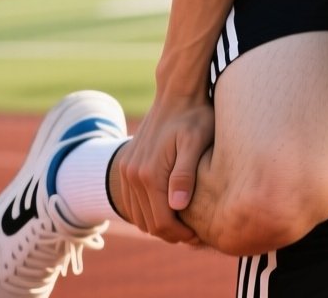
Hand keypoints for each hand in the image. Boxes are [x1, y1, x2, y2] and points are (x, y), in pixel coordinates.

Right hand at [115, 92, 212, 243]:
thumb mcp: (196, 143)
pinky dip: (149, 210)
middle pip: (149, 223)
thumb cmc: (194, 117)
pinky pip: (133, 201)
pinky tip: (171, 207)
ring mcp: (127, 170)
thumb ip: (185, 174)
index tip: (200, 234)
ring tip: (186, 221)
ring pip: (140, 215)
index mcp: (149, 174)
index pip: (161, 222)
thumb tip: (177, 205)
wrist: (177, 92)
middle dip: (172, 233)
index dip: (181, 234)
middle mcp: (132, 175)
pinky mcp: (127, 165)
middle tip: (196, 232)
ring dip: (160, 223)